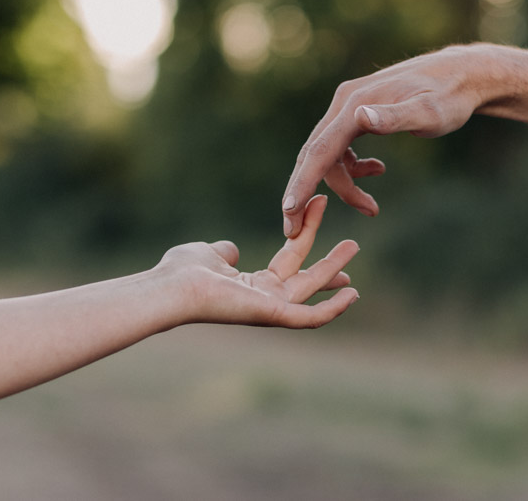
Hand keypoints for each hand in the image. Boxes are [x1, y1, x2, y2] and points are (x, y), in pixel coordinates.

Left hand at [162, 195, 358, 328]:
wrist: (173, 286)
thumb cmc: (183, 271)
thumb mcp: (210, 253)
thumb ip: (224, 252)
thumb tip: (231, 250)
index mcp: (252, 285)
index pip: (288, 262)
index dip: (306, 236)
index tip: (319, 208)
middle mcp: (264, 298)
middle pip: (305, 277)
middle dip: (330, 263)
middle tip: (354, 244)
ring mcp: (270, 308)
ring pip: (311, 291)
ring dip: (334, 270)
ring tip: (354, 245)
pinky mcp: (272, 316)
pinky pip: (310, 318)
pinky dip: (332, 309)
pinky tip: (352, 294)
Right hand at [281, 45, 502, 236]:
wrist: (461, 74)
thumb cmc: (450, 96)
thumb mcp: (430, 112)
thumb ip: (395, 117)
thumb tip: (361, 119)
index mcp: (355, 105)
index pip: (320, 150)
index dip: (303, 183)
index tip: (289, 212)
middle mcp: (345, 103)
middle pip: (315, 154)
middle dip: (307, 192)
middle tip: (298, 231)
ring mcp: (349, 106)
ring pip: (328, 153)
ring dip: (342, 184)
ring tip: (371, 207)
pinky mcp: (358, 111)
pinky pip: (341, 145)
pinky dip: (351, 167)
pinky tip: (376, 171)